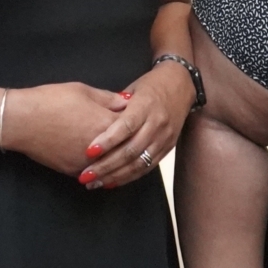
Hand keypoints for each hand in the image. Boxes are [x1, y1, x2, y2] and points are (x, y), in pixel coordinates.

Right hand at [4, 82, 127, 177]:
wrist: (21, 121)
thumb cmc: (51, 100)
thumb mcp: (83, 91)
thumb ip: (108, 98)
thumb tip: (126, 103)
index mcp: (106, 123)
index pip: (133, 126)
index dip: (136, 122)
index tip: (138, 120)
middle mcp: (101, 147)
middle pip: (125, 149)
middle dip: (131, 144)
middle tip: (137, 141)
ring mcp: (87, 162)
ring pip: (111, 166)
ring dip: (118, 162)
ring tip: (125, 158)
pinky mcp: (73, 171)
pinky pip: (93, 173)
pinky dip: (100, 171)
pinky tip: (104, 168)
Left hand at [80, 64, 196, 189]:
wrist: (182, 84)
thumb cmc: (151, 85)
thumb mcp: (132, 88)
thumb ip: (115, 106)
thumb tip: (93, 122)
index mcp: (146, 105)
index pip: (125, 127)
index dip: (107, 141)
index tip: (89, 152)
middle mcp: (157, 124)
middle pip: (131, 150)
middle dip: (106, 166)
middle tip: (85, 175)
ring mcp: (164, 138)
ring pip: (139, 163)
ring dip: (115, 176)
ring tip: (95, 183)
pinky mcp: (168, 148)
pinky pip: (147, 167)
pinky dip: (129, 176)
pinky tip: (112, 182)